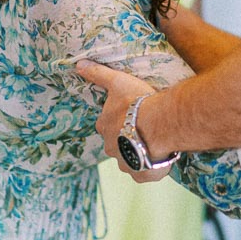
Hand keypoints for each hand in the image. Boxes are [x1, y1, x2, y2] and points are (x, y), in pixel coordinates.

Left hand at [74, 60, 168, 182]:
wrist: (159, 125)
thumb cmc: (138, 103)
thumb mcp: (117, 82)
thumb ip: (98, 74)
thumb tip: (78, 64)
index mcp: (104, 127)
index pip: (106, 125)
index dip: (119, 121)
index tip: (131, 115)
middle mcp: (111, 148)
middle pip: (117, 144)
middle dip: (128, 139)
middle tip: (145, 129)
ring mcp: (126, 163)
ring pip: (131, 160)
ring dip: (140, 154)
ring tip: (155, 142)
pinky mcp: (142, 175)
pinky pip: (146, 173)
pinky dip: (153, 167)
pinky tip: (161, 157)